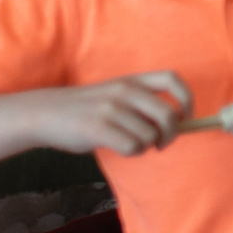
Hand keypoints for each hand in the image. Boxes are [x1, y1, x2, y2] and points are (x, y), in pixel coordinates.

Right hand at [36, 71, 188, 156]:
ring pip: (150, 136)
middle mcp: (124, 91)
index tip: (186, 117)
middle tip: (161, 143)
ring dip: (145, 146)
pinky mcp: (98, 128)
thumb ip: (143, 104)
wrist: (46, 113)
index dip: (187, 99)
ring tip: (130, 143)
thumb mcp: (116, 95)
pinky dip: (132, 153)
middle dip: (171, 135)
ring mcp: (111, 109)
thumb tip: (178, 124)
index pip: (172, 80)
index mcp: (132, 81)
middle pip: (168, 116)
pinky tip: (120, 148)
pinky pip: (133, 147)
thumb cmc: (87, 109)